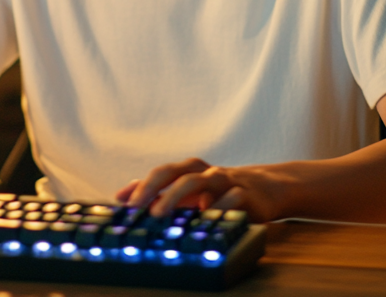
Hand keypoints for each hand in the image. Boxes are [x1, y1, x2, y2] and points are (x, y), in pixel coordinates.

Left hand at [114, 157, 285, 222]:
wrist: (264, 188)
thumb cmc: (218, 190)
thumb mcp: (188, 191)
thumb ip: (158, 192)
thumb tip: (122, 196)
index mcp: (189, 170)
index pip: (161, 173)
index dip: (141, 186)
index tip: (122, 202)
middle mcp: (204, 172)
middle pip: (176, 172)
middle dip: (154, 188)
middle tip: (138, 207)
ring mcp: (224, 181)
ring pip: (200, 180)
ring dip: (177, 195)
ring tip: (161, 212)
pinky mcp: (245, 194)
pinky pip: (230, 198)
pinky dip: (217, 205)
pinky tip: (206, 214)